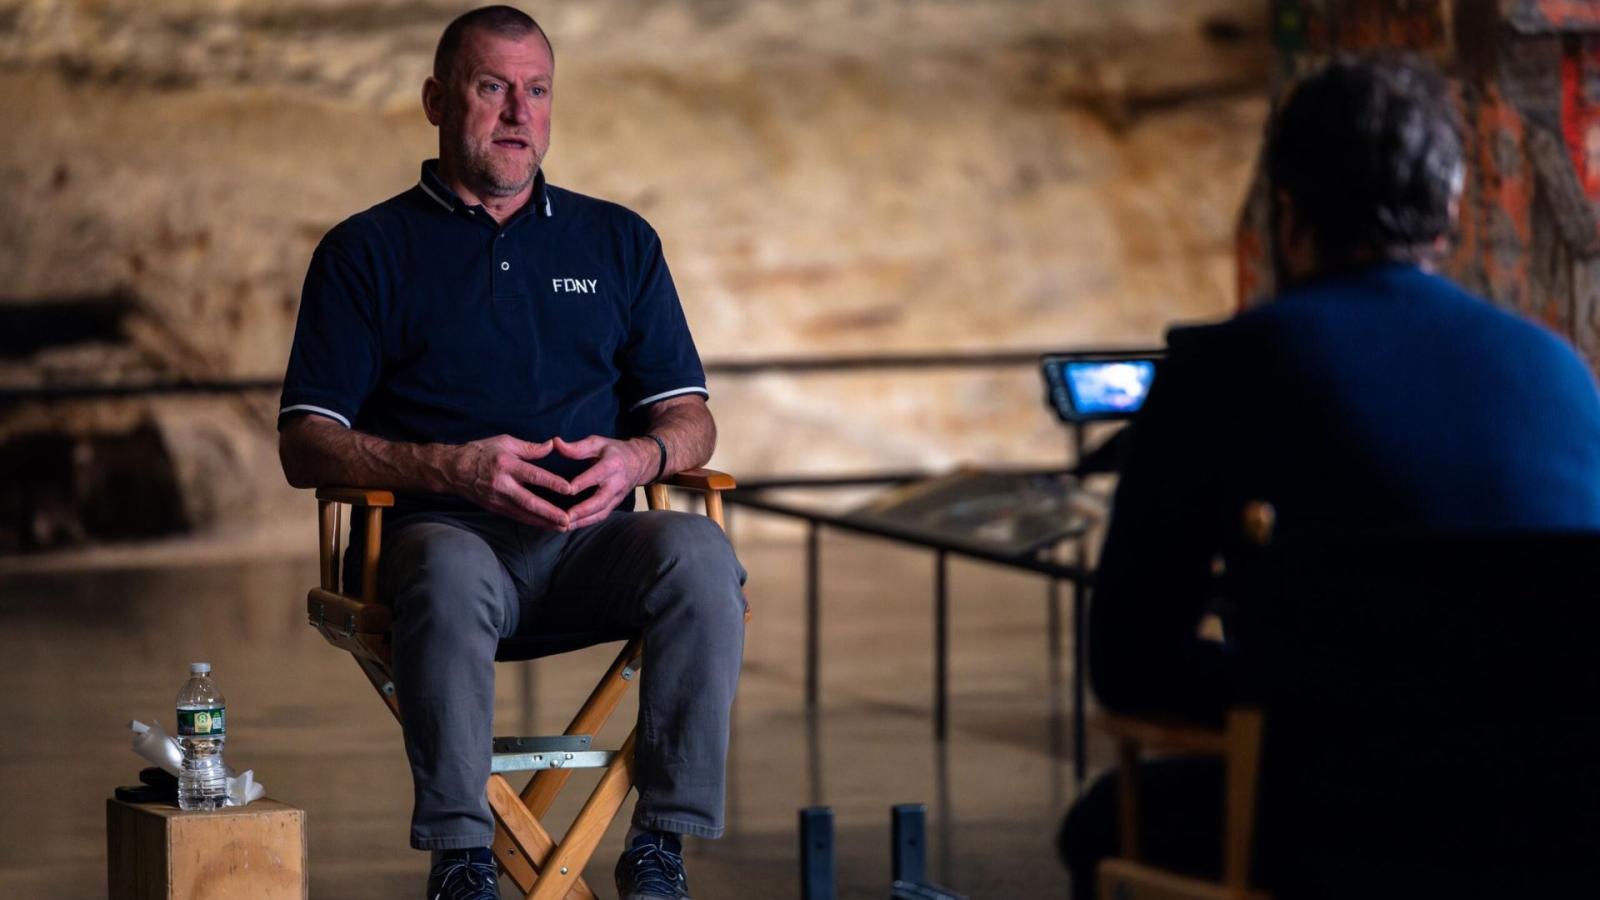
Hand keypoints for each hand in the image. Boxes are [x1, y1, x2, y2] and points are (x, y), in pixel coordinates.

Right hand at [451, 435, 572, 529]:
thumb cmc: (481, 452)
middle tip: (568, 520)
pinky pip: (518, 517)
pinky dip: (533, 523)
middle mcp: (502, 485)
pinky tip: (547, 526)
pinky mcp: (496, 508)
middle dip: (550, 512)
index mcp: (506, 465)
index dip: (551, 483)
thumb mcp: (504, 442)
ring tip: (563, 527)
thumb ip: (530, 447)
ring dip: (544, 522)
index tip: (569, 489)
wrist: (453, 470)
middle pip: (529, 501)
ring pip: (524, 514)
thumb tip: (552, 445)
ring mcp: (498, 499)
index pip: (533, 475)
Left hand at [553, 435, 654, 529]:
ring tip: (564, 526)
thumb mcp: (597, 443)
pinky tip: (571, 526)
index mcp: (612, 464)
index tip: (566, 490)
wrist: (639, 462)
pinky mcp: (615, 504)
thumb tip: (555, 443)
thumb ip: (576, 447)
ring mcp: (617, 496)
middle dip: (583, 510)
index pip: (596, 475)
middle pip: (600, 500)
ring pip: (601, 512)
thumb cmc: (614, 451)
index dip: (582, 483)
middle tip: (565, 517)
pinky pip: (601, 516)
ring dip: (583, 521)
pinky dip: (587, 523)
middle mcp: (617, 483)